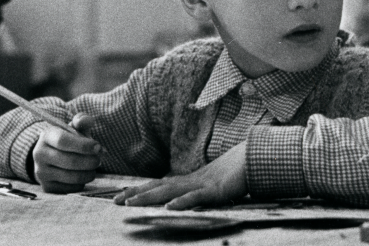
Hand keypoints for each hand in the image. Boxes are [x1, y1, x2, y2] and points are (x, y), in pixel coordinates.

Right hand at [32, 114, 100, 192]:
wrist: (53, 156)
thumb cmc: (69, 140)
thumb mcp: (74, 127)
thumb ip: (82, 121)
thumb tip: (87, 120)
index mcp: (46, 136)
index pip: (63, 141)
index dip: (83, 145)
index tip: (98, 147)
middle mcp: (39, 155)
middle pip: (69, 161)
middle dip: (90, 161)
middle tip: (99, 159)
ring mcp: (41, 172)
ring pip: (71, 177)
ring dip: (89, 173)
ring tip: (94, 166)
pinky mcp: (47, 187)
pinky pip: (70, 188)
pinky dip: (82, 183)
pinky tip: (83, 174)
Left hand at [115, 141, 247, 209]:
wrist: (252, 160)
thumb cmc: (232, 175)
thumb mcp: (209, 187)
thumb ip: (194, 193)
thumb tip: (178, 200)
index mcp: (187, 182)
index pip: (158, 185)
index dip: (139, 190)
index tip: (120, 196)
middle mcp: (190, 182)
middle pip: (158, 187)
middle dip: (136, 194)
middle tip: (115, 200)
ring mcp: (201, 185)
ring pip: (170, 191)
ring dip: (149, 197)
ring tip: (131, 203)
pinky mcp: (215, 191)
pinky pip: (196, 197)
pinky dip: (182, 202)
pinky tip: (169, 208)